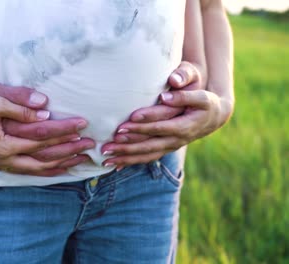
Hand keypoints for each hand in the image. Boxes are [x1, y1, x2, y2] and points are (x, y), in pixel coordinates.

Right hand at [0, 81, 93, 175]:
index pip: (42, 137)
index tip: (82, 124)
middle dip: (69, 152)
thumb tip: (44, 107)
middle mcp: (3, 157)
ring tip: (79, 161)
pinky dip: (42, 171)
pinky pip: (24, 171)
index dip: (64, 131)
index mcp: (4, 143)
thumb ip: (20, 104)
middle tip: (90, 145)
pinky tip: (54, 170)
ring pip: (35, 170)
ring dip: (58, 165)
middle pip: (43, 158)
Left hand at [102, 62, 233, 167]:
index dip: (146, 124)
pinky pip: (146, 158)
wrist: (213, 116)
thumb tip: (167, 92)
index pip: (162, 126)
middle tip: (107, 145)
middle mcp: (176, 140)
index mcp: (185, 125)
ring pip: (146, 154)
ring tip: (104, 157)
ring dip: (125, 157)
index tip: (128, 120)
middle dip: (128, 145)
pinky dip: (130, 162)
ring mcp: (170, 147)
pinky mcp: (164, 149)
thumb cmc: (204, 101)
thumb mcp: (200, 94)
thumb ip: (185, 93)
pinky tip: (113, 165)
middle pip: (150, 144)